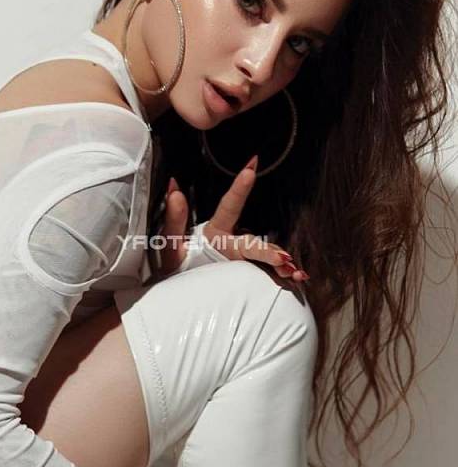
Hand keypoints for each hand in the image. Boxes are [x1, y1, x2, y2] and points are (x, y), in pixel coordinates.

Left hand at [158, 155, 309, 279]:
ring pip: (267, 257)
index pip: (230, 207)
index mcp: (216, 231)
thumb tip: (174, 189)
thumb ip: (173, 219)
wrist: (180, 299)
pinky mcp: (250, 277)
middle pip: (253, 243)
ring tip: (293, 273)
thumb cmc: (174, 270)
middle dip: (268, 251)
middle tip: (281, 259)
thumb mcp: (169, 245)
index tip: (251, 168)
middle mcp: (233, 244)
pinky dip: (284, 277)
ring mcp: (243, 261)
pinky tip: (297, 278)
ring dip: (281, 264)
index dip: (240, 188)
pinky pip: (269, 275)